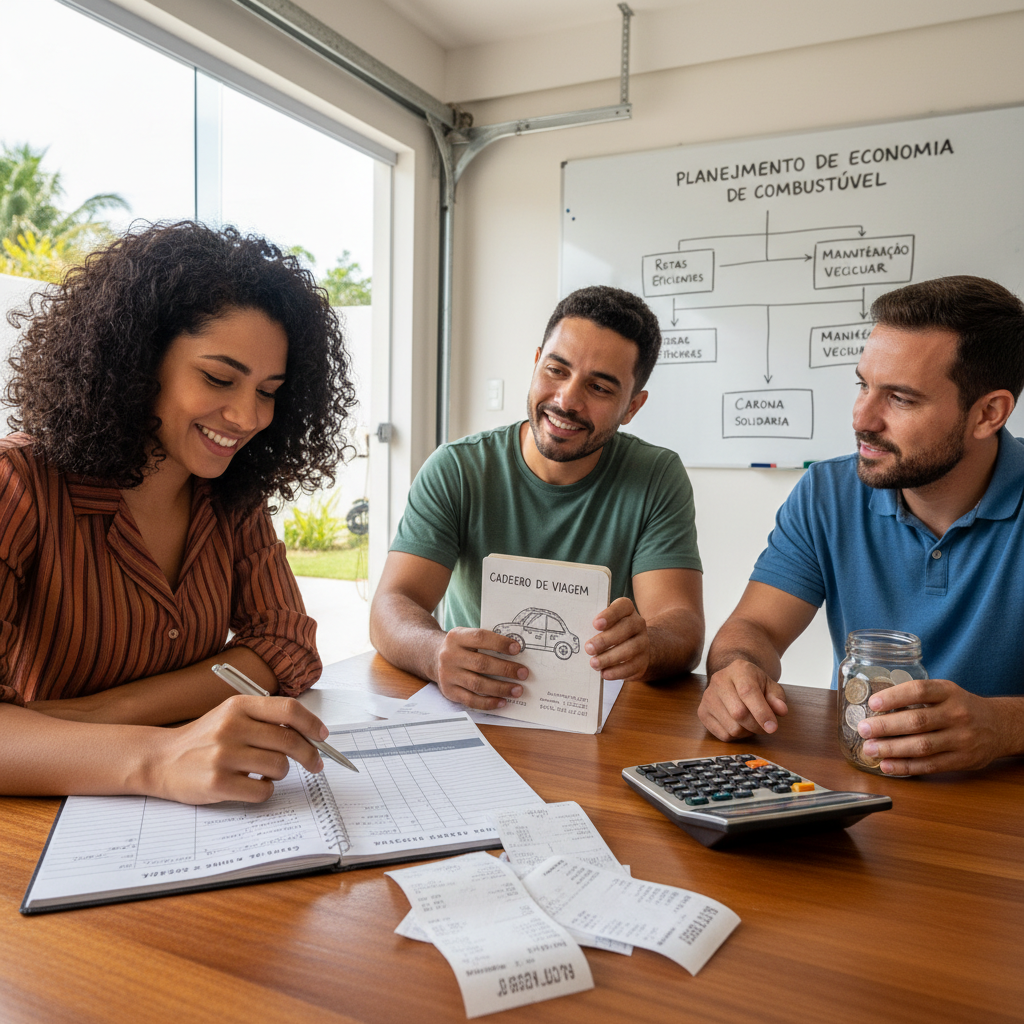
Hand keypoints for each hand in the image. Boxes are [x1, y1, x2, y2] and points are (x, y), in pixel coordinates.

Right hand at [141, 694, 328, 803]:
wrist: (161, 760)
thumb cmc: (205, 738)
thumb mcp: (231, 715)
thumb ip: (265, 718)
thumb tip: (310, 732)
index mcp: (239, 706)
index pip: (289, 709)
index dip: (312, 724)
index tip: (322, 736)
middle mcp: (231, 727)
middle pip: (289, 741)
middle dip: (309, 755)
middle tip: (316, 764)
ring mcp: (223, 756)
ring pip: (279, 767)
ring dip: (280, 773)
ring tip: (264, 771)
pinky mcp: (218, 783)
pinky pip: (263, 790)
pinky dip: (264, 790)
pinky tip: (251, 784)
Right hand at [433, 628, 526, 710]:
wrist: (432, 656)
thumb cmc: (460, 646)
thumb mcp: (467, 636)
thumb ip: (486, 641)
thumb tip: (515, 652)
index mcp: (457, 637)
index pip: (480, 637)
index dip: (500, 643)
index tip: (517, 649)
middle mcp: (450, 655)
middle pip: (481, 664)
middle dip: (506, 669)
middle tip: (523, 673)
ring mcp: (448, 675)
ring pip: (477, 684)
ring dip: (501, 688)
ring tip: (517, 690)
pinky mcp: (449, 691)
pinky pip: (471, 700)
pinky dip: (488, 703)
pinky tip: (502, 701)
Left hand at [585, 598, 649, 680]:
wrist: (635, 649)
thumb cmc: (611, 632)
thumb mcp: (605, 624)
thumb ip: (595, 625)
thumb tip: (576, 631)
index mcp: (627, 610)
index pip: (622, 606)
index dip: (610, 615)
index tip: (595, 624)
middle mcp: (638, 624)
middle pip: (626, 628)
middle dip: (605, 639)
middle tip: (589, 648)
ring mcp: (643, 642)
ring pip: (630, 649)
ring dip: (610, 657)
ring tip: (594, 663)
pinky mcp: (643, 661)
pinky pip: (632, 666)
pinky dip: (617, 671)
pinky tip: (604, 673)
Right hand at [698, 659, 788, 739]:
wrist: (733, 678)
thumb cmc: (754, 683)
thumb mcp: (770, 686)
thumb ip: (777, 697)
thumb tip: (780, 710)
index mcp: (739, 670)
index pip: (748, 692)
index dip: (761, 712)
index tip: (772, 727)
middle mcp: (719, 681)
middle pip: (738, 713)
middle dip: (757, 726)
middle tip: (766, 726)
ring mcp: (707, 697)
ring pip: (732, 728)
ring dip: (747, 732)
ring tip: (751, 722)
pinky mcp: (702, 712)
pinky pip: (723, 735)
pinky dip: (736, 736)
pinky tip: (739, 725)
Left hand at [857, 678, 1016, 774]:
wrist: (999, 726)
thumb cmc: (961, 707)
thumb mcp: (945, 692)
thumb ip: (918, 697)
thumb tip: (876, 706)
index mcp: (949, 692)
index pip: (919, 690)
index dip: (894, 697)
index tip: (873, 703)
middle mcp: (957, 714)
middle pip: (916, 721)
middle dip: (885, 727)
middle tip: (863, 729)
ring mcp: (961, 739)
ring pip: (922, 746)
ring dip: (891, 749)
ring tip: (870, 749)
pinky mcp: (962, 760)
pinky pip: (930, 765)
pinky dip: (906, 767)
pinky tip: (887, 765)